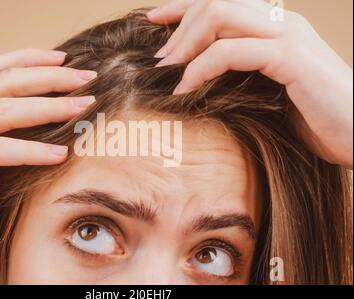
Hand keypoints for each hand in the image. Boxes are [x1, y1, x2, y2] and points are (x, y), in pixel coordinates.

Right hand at [0, 48, 96, 250]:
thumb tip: (38, 137)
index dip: (28, 59)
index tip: (63, 59)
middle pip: (4, 83)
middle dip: (49, 77)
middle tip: (86, 78)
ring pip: (1, 111)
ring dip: (47, 107)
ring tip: (82, 106)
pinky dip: (29, 151)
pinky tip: (59, 154)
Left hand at [148, 0, 352, 167]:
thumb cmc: (314, 118)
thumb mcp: (268, 90)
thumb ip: (241, 75)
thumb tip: (197, 80)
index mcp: (274, 26)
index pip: (221, 0)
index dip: (183, 5)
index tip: (154, 20)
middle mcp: (280, 21)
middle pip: (214, 1)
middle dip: (178, 26)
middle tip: (159, 58)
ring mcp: (287, 35)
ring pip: (220, 16)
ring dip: (185, 43)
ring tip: (165, 70)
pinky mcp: (291, 58)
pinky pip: (231, 51)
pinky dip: (201, 68)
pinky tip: (185, 88)